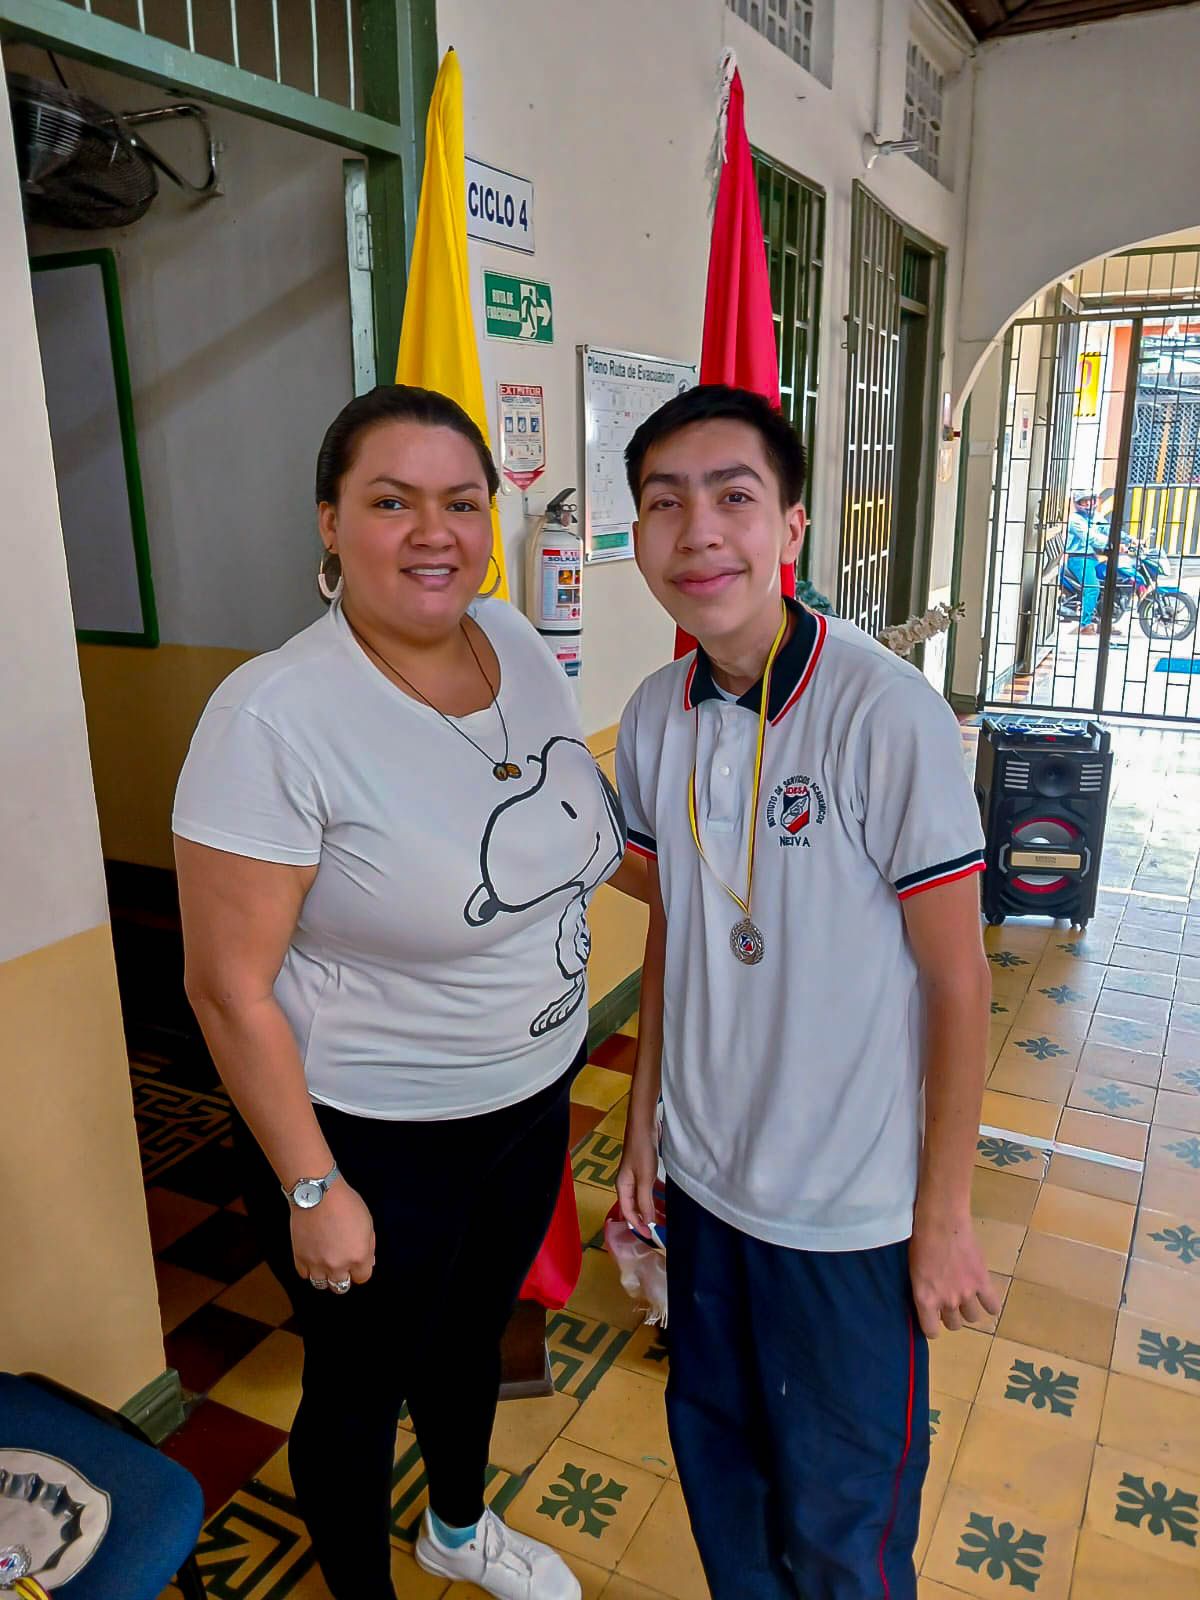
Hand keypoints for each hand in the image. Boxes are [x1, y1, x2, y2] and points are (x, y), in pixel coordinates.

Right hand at [291, 1181, 375, 1291]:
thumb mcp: (367, 1222)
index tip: (356, 1262)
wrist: (317, 1193)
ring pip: (321, 1284)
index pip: (362, 1278)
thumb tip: (368, 1261)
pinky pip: (304, 1274)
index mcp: (358, 1257)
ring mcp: (317, 1264)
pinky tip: (312, 1257)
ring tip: (325, 1262)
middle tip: (340, 1264)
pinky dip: (309, 1269)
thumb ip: (369, 1245)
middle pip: (341, 1287)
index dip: (360, 1270)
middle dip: (343, 1277)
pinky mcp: (300, 1258)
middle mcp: (338, 1265)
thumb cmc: (345, 1203)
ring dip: (325, 1276)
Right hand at [615, 1104, 657, 1233]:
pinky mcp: (645, 1169)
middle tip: (663, 1228)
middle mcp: (627, 1183)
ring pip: (645, 1198)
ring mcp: (636, 1176)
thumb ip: (645, 1201)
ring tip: (668, 1216)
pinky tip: (668, 1198)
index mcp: (623, 1187)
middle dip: (648, 1218)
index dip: (639, 1226)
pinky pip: (650, 1188)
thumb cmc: (642, 1152)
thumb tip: (647, 1221)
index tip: (652, 1237)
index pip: (628, 1213)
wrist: (644, 1125)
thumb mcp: (644, 1179)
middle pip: (636, 1207)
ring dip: (655, 1207)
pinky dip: (658, 1195)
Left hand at [909, 1201, 1000, 1338]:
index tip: (933, 1319)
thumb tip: (928, 1303)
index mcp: (925, 1299)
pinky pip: (992, 1306)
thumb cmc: (921, 1242)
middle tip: (949, 1301)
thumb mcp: (914, 1271)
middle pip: (954, 1325)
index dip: (933, 1327)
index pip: (931, 1332)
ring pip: (972, 1317)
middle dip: (951, 1315)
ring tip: (966, 1296)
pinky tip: (985, 1298)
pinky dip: (990, 1305)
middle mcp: (946, 1302)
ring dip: (968, 1309)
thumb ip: (923, 1291)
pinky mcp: (982, 1283)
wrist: (941, 1223)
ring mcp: (966, 1293)